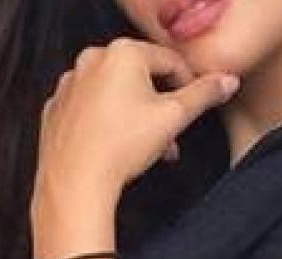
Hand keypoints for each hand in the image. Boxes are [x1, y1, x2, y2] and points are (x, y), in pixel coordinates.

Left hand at [34, 37, 239, 209]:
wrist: (75, 182)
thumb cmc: (118, 148)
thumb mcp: (174, 118)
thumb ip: (204, 94)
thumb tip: (225, 82)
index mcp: (121, 53)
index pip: (169, 60)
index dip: (188, 84)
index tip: (194, 105)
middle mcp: (90, 61)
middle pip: (140, 77)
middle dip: (160, 105)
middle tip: (171, 132)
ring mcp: (69, 85)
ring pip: (115, 94)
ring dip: (137, 116)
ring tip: (149, 147)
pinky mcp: (56, 109)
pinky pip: (90, 109)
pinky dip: (107, 123)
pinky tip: (118, 147)